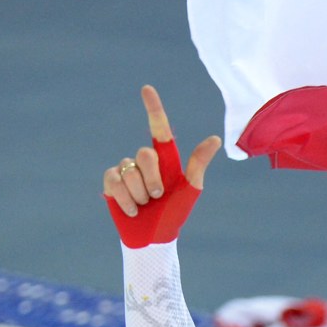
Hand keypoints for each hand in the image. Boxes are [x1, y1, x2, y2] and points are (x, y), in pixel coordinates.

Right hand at [103, 85, 221, 247]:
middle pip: (145, 155)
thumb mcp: (190, 190)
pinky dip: (125, 198)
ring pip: (129, 171)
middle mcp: (145, 161)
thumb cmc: (175, 214)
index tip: (146, 89)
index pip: (159, 129)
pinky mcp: (111, 182)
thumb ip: (198, 164)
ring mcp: (126, 170)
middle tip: (158, 197)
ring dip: (140, 193)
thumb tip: (216, 139)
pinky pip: (114, 181)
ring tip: (145, 205)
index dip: (153, 108)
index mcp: (166, 160)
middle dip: (153, 180)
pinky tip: (132, 209)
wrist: (153, 238)